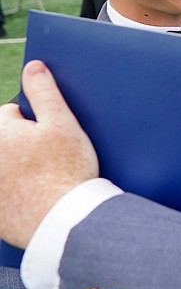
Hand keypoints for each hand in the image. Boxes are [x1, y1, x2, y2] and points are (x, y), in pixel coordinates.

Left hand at [0, 61, 98, 248]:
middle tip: (49, 159)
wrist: (63, 222)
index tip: (50, 139)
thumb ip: (44, 92)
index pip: (10, 113)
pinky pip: (5, 192)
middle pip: (6, 140)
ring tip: (43, 179)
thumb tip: (34, 66)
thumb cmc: (65, 172)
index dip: (35, 122)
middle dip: (22, 144)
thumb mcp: (62, 123)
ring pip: (6, 166)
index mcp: (0, 132)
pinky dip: (14, 193)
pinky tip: (34, 197)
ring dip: (17, 168)